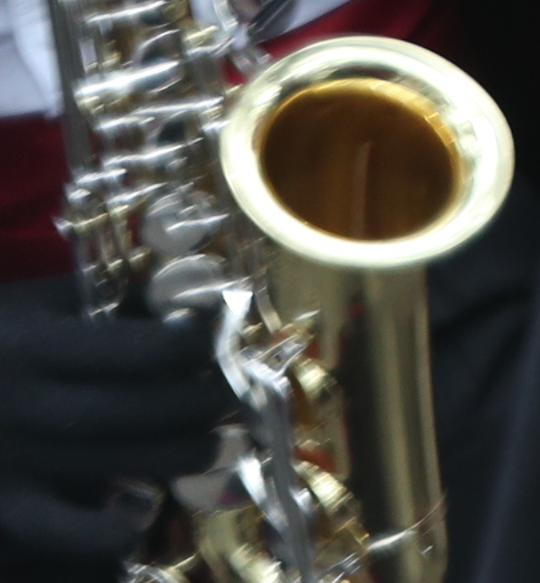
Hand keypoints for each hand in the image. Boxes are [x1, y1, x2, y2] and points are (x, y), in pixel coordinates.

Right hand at [0, 280, 227, 577]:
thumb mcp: (20, 305)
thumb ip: (90, 296)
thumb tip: (178, 286)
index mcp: (32, 345)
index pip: (144, 349)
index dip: (199, 342)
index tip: (222, 334)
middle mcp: (24, 405)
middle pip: (141, 410)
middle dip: (203, 403)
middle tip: (237, 397)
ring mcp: (9, 462)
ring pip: (117, 465)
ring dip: (180, 457)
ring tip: (217, 445)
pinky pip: (63, 532)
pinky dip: (106, 531)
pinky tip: (136, 516)